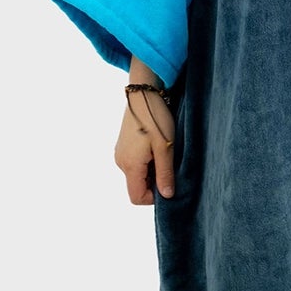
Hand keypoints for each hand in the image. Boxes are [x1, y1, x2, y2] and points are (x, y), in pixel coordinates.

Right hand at [115, 85, 175, 201]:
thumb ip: (165, 174)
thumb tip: (167, 196)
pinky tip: (157, 147)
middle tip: (170, 165)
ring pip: (137, 175)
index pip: (137, 197)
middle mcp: (121, 162)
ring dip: (151, 171)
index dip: (154, 197)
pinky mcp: (123, 146)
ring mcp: (120, 153)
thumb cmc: (155, 119)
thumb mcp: (165, 148)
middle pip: (137, 187)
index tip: (169, 182)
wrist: (143, 94)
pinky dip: (147, 162)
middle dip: (155, 183)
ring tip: (164, 153)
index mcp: (130, 165)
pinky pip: (135, 163)